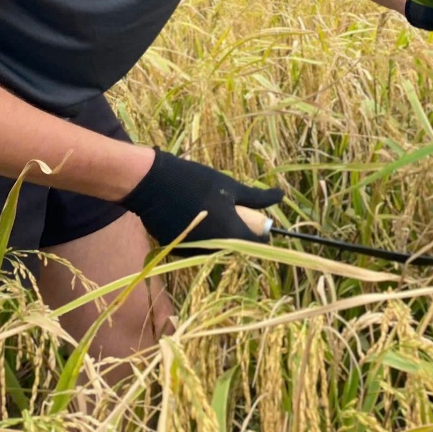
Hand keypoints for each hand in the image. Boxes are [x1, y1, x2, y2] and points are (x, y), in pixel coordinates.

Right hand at [119, 149, 283, 247]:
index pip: (256, 242)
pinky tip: (192, 213)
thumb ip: (256, 198)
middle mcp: (211, 248)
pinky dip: (199, 233)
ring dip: (218, 232)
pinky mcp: (175, 247)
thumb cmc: (196, 181)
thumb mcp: (230, 187)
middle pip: (234, 245)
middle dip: (237, 230)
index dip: (260, 231)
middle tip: (230, 208)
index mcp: (229, 233)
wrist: (152, 183)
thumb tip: (281, 197)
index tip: (257, 218)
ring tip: (209, 207)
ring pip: (214, 245)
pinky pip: (195, 244)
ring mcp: (191, 250)